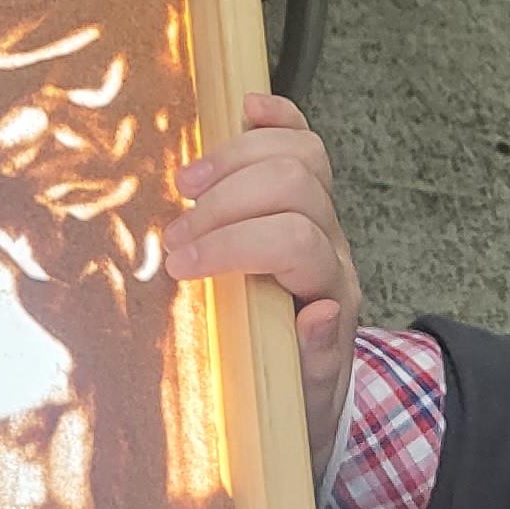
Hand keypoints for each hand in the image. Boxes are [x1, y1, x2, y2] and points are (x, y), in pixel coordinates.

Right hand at [163, 88, 363, 462]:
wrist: (315, 393)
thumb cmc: (300, 396)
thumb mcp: (307, 399)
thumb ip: (317, 362)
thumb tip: (317, 315)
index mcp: (332, 292)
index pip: (293, 242)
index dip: (232, 244)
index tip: (179, 268)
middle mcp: (334, 245)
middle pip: (294, 187)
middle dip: (224, 204)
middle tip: (175, 238)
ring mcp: (322, 217)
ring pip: (301, 155)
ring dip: (236, 159)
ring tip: (187, 186)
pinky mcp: (305, 199)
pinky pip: (303, 142)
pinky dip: (277, 119)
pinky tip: (245, 109)